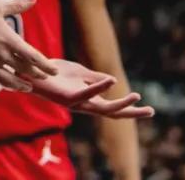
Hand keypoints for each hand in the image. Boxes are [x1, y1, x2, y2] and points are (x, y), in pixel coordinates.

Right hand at [0, 0, 58, 94]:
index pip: (33, 57)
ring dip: (18, 86)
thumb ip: (17, 5)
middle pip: (23, 71)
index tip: (54, 71)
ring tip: (25, 88)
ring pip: (7, 82)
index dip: (45, 65)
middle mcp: (0, 56)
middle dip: (35, 75)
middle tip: (43, 78)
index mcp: (8, 40)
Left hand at [0, 58, 155, 117]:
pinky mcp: (68, 99)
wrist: (32, 72)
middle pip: (113, 112)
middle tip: (151, 111)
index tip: (147, 105)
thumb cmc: (56, 73)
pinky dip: (99, 88)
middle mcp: (85, 104)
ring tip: (136, 97)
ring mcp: (77, 103)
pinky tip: (111, 81)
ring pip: (103, 108)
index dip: (129, 106)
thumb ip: (95, 78)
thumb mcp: (80, 72)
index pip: (113, 105)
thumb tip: (114, 80)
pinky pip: (86, 94)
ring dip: (120, 103)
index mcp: (89, 98)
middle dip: (132, 113)